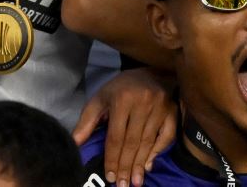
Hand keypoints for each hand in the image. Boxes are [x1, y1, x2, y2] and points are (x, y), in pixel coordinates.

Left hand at [73, 68, 175, 186]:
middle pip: (133, 142)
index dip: (112, 159)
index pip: (116, 137)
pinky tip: (150, 164)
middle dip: (126, 166)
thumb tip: (73, 145)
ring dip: (141, 164)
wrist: (150, 71)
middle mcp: (144, 102)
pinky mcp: (173, 110)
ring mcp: (161, 106)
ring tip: (135, 181)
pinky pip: (167, 135)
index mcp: (122, 100)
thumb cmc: (120, 89)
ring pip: (149, 141)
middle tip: (123, 185)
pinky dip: (158, 151)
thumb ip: (86, 122)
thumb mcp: (99, 100)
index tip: (110, 177)